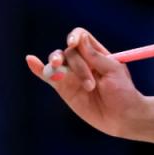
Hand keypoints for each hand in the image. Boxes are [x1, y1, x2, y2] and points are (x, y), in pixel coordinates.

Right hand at [25, 28, 143, 137]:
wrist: (122, 117)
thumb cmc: (123, 93)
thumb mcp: (113, 71)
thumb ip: (95, 56)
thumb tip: (79, 38)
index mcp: (97, 53)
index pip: (80, 37)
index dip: (75, 37)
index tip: (73, 43)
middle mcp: (82, 62)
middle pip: (68, 52)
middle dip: (78, 67)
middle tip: (91, 85)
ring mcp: (71, 75)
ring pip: (57, 62)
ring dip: (58, 68)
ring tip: (63, 79)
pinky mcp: (63, 88)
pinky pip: (48, 76)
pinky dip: (38, 68)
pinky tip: (30, 60)